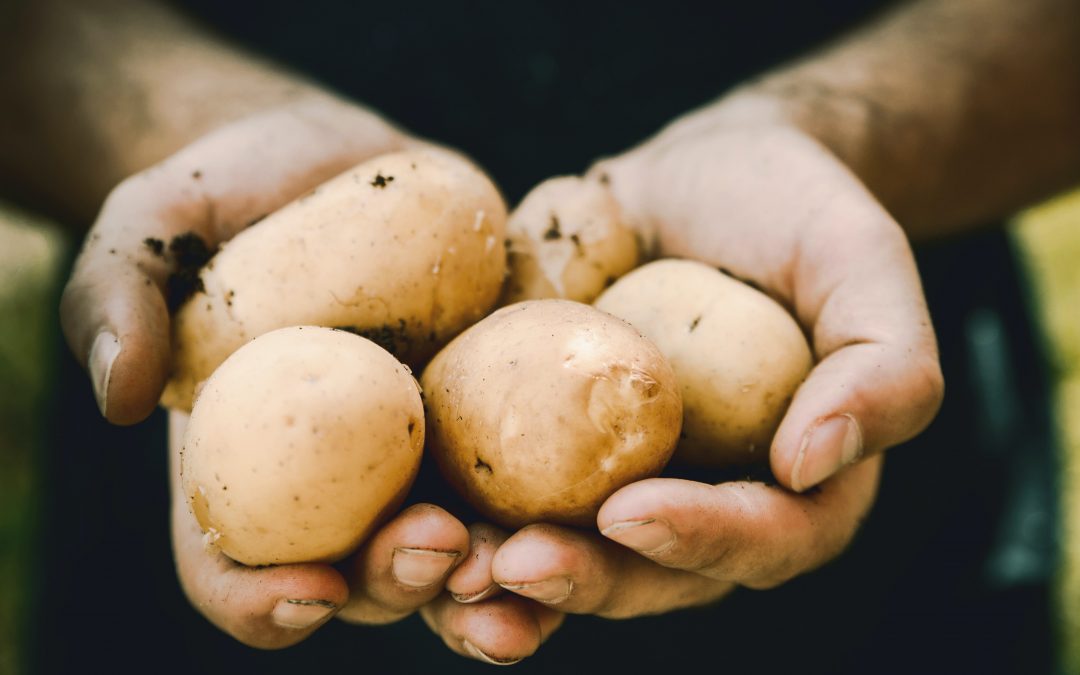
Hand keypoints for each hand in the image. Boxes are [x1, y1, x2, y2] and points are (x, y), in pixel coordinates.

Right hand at [61, 95, 562, 656]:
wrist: (330, 160)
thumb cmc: (227, 198)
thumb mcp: (152, 226)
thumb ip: (115, 296)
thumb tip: (120, 394)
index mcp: (243, 472)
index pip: (234, 572)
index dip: (262, 602)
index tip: (312, 589)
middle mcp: (336, 488)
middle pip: (365, 578)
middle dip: (404, 583)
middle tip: (441, 545)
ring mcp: (421, 458)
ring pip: (459, 553)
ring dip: (498, 579)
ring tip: (531, 559)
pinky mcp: (492, 414)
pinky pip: (530, 476)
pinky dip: (561, 503)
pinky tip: (600, 498)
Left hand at [494, 96, 940, 620]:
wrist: (697, 177)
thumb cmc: (792, 213)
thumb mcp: (861, 263)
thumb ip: (884, 364)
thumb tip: (815, 462)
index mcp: (790, 486)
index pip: (759, 540)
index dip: (700, 540)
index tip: (634, 512)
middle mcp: (697, 502)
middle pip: (647, 575)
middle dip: (583, 580)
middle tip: (518, 564)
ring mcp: (611, 481)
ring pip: (561, 561)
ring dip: (499, 585)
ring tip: (446, 569)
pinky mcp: (538, 446)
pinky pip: (493, 500)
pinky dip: (449, 519)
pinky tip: (403, 519)